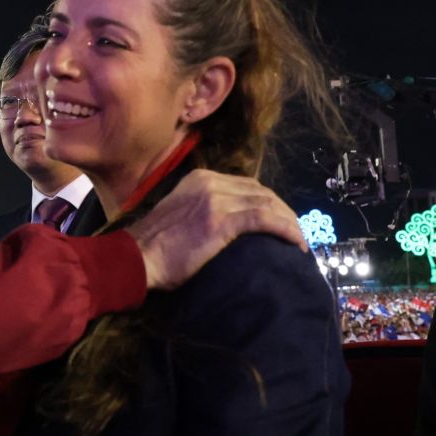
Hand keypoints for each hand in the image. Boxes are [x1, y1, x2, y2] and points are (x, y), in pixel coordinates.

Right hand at [126, 169, 304, 290]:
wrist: (136, 256)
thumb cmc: (153, 245)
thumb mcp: (177, 213)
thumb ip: (200, 208)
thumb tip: (224, 225)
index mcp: (199, 179)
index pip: (246, 184)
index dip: (268, 201)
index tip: (280, 219)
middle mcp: (210, 183)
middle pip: (261, 191)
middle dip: (283, 210)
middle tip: (296, 232)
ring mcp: (216, 199)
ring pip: (267, 203)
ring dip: (289, 222)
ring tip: (299, 240)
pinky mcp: (221, 220)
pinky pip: (264, 219)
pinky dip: (285, 229)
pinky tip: (296, 243)